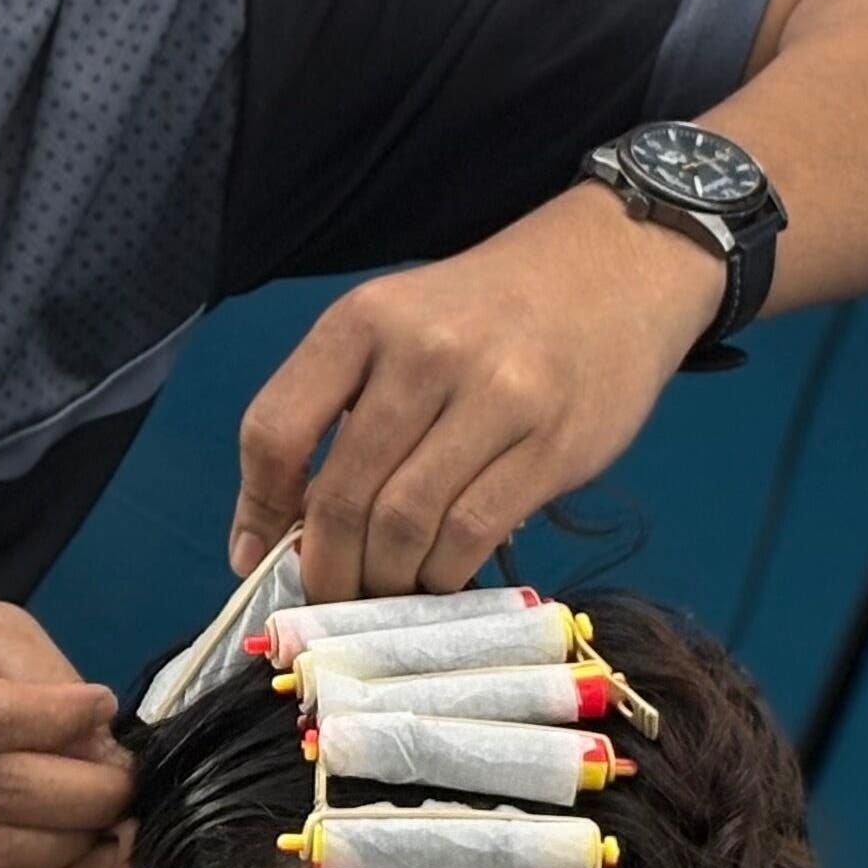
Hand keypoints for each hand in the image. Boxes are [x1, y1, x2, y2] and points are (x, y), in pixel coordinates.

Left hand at [228, 185, 725, 599]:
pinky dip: (443, 572)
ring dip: (385, 578)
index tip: (256, 555)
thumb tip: (271, 531)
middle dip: (326, 566)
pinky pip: (472, 533)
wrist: (610, 271)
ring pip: (406, 525)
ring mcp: (493, 397)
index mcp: (362, 322)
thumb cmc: (481, 312)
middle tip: (330, 596)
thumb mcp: (392, 328)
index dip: (258, 507)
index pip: (275, 429)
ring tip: (385, 589)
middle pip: (342, 494)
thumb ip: (332, 410)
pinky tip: (439, 574)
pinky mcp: (552, 444)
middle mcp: (422, 354)